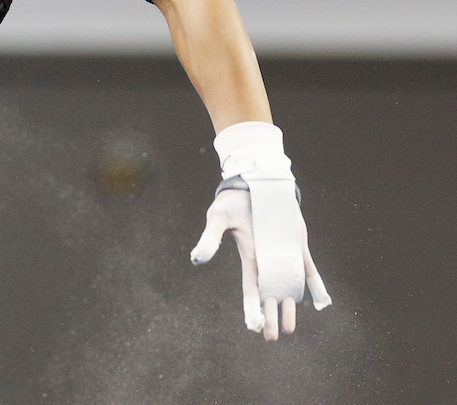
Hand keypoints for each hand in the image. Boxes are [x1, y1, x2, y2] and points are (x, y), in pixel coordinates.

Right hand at [191, 187, 331, 339]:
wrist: (254, 181)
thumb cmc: (234, 200)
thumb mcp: (218, 217)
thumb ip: (210, 238)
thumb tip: (197, 259)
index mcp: (249, 256)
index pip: (250, 288)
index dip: (251, 307)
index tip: (253, 327)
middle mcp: (267, 259)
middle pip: (270, 293)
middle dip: (271, 315)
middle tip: (274, 337)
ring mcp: (284, 252)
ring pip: (289, 285)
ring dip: (291, 304)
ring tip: (290, 325)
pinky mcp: (298, 244)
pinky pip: (308, 266)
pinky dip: (314, 282)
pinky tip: (321, 298)